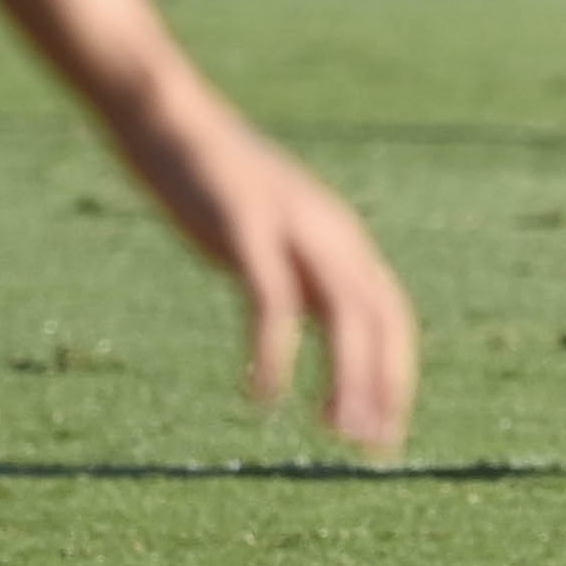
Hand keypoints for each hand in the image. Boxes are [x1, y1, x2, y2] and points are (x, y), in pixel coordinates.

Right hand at [109, 96, 418, 454]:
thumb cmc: (217, 183)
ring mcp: (294, 230)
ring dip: (346, 376)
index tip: (385, 428)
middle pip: (377, 320)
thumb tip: (312, 318)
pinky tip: (262, 394)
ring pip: (342, 314)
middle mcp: (332, 234)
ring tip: (335, 430)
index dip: (394, 372)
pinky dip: (274, 350)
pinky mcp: (246, 228)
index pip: (389, 315)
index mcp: (341, 239)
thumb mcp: (273, 232)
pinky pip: (271, 301)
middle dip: (382, 385)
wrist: (171, 119)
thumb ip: (299, 271)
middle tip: (372, 446)